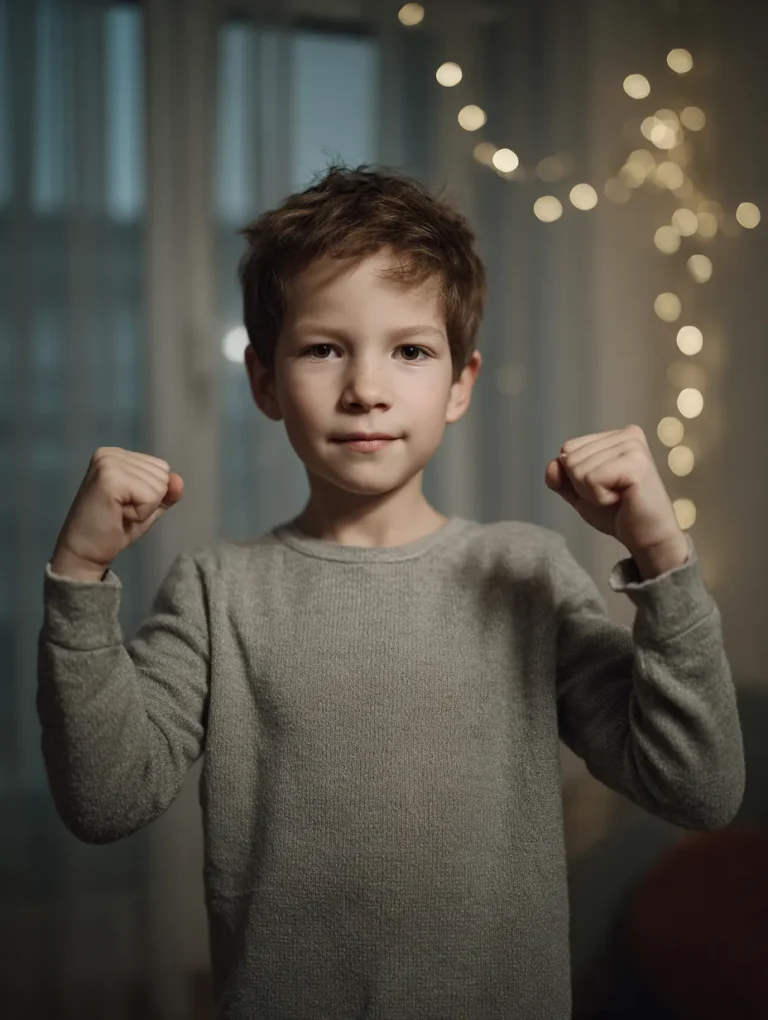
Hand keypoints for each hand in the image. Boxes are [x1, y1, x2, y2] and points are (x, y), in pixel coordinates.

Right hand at [50, 448, 183, 580]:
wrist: (85, 552)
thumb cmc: (115, 529)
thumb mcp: (148, 507)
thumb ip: (166, 492)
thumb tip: (178, 480)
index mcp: (118, 455)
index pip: (162, 468)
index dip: (151, 494)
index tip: (125, 504)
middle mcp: (112, 453)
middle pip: (162, 475)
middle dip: (148, 500)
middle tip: (121, 510)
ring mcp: (109, 463)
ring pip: (159, 486)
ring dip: (144, 507)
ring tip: (118, 512)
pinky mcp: (110, 478)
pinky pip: (151, 496)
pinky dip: (141, 513)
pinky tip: (118, 514)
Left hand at [545, 425, 688, 575]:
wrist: (647, 538)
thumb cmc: (617, 514)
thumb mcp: (580, 493)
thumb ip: (562, 478)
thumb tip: (552, 464)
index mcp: (615, 436)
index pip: (568, 448)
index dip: (577, 477)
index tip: (605, 487)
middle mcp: (626, 434)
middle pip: (570, 457)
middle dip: (583, 486)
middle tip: (613, 495)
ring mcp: (632, 446)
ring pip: (577, 469)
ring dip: (592, 493)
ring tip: (619, 497)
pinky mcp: (635, 463)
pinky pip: (590, 479)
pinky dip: (599, 497)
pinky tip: (622, 499)